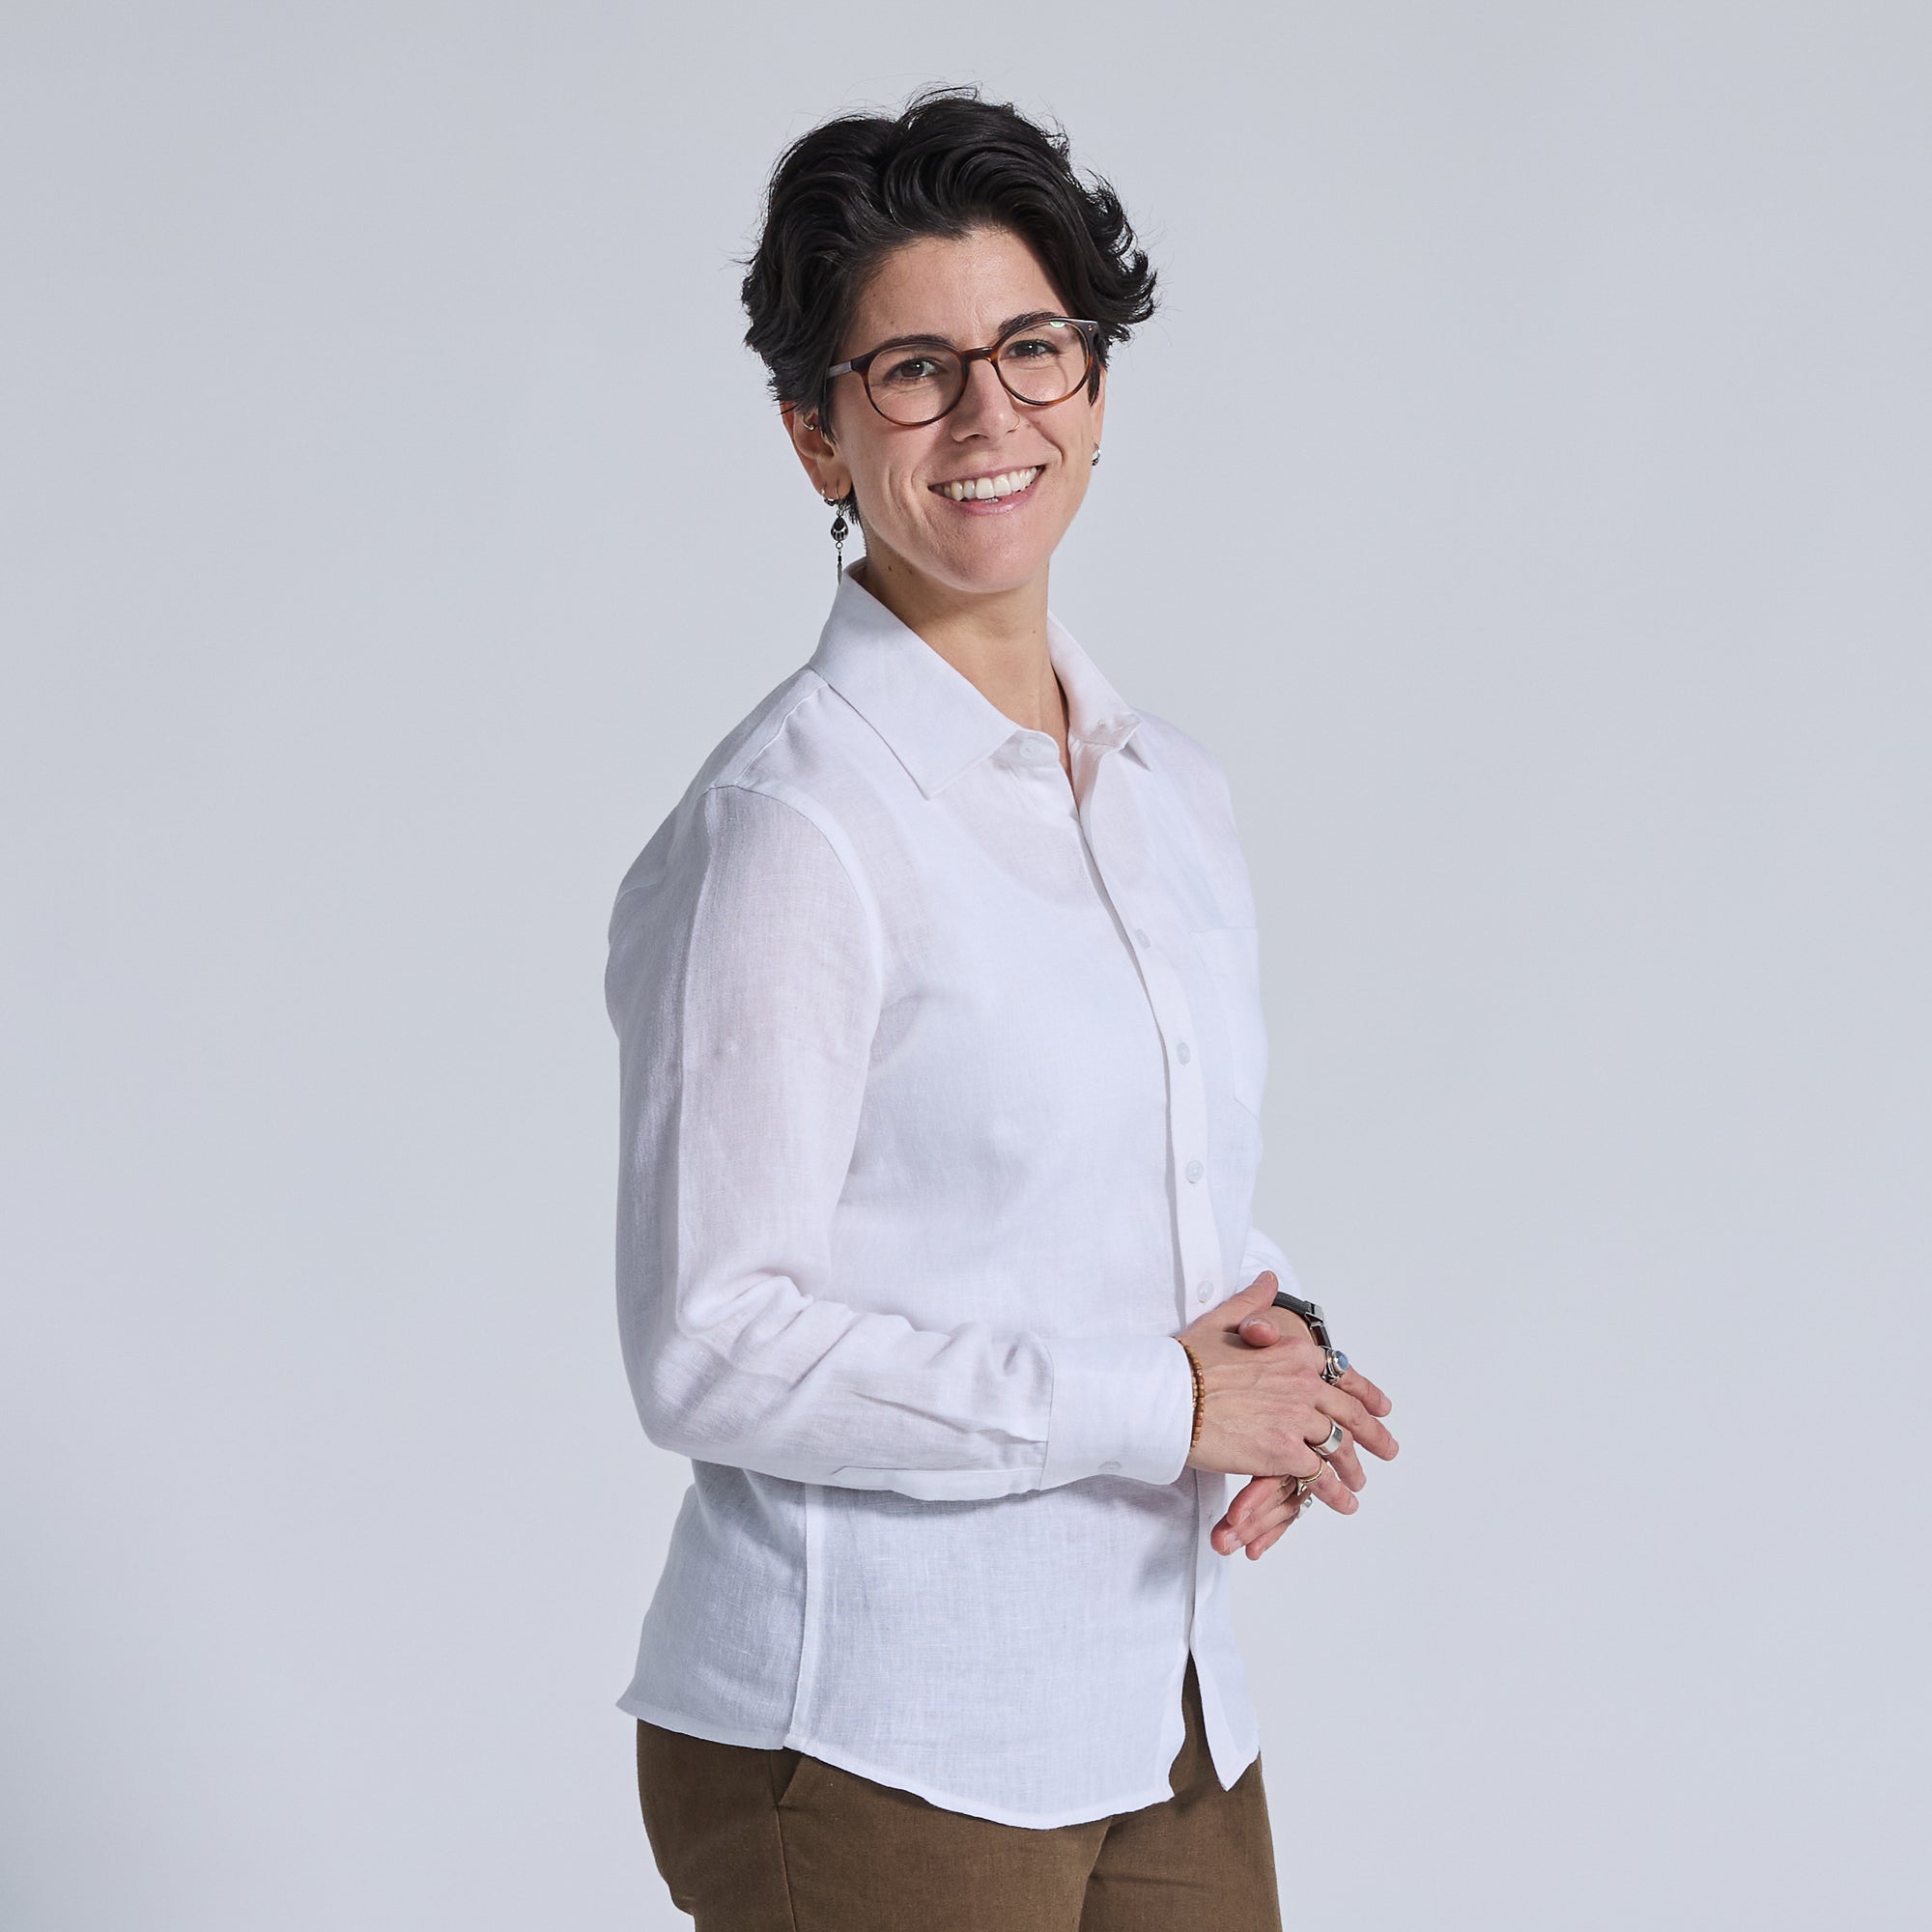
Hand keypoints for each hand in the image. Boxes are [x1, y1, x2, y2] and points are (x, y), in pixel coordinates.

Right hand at [1176, 1272, 1396, 1557]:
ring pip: (1338, 1447)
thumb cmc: (1188, 1360)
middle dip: (1373, 1435)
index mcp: (1293, 1353)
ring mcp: (1296, 1419)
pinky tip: (1341, 1502)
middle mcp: (1303, 1384)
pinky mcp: (1283, 1452)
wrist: (1167, 1394)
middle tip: (1387, 1449)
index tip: (1381, 1408)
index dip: (1364, 1394)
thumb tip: (1269, 1279)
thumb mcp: (1222, 1320)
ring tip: (1358, 1485)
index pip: (1340, 1376)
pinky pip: (1318, 1476)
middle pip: (1349, 1414)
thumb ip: (1253, 1303)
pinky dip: (1332, 1492)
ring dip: (1351, 1470)